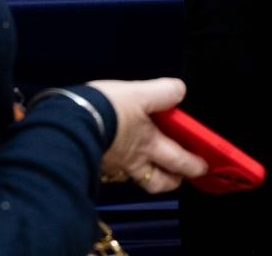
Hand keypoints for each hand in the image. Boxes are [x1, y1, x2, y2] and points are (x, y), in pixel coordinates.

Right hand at [90, 78, 207, 193]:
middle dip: (174, 180)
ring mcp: (114, 165)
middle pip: (160, 181)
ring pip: (137, 178)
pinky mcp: (95, 162)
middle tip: (183, 176)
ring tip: (154, 170)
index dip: (193, 164)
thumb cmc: (105, 109)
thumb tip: (180, 91)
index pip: (179, 160)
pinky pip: (114, 171)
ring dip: (149, 177)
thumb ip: (162, 92)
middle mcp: (134, 160)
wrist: (69, 122)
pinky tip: (120, 156)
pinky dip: (122, 167)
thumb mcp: (139, 92)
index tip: (203, 166)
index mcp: (149, 144)